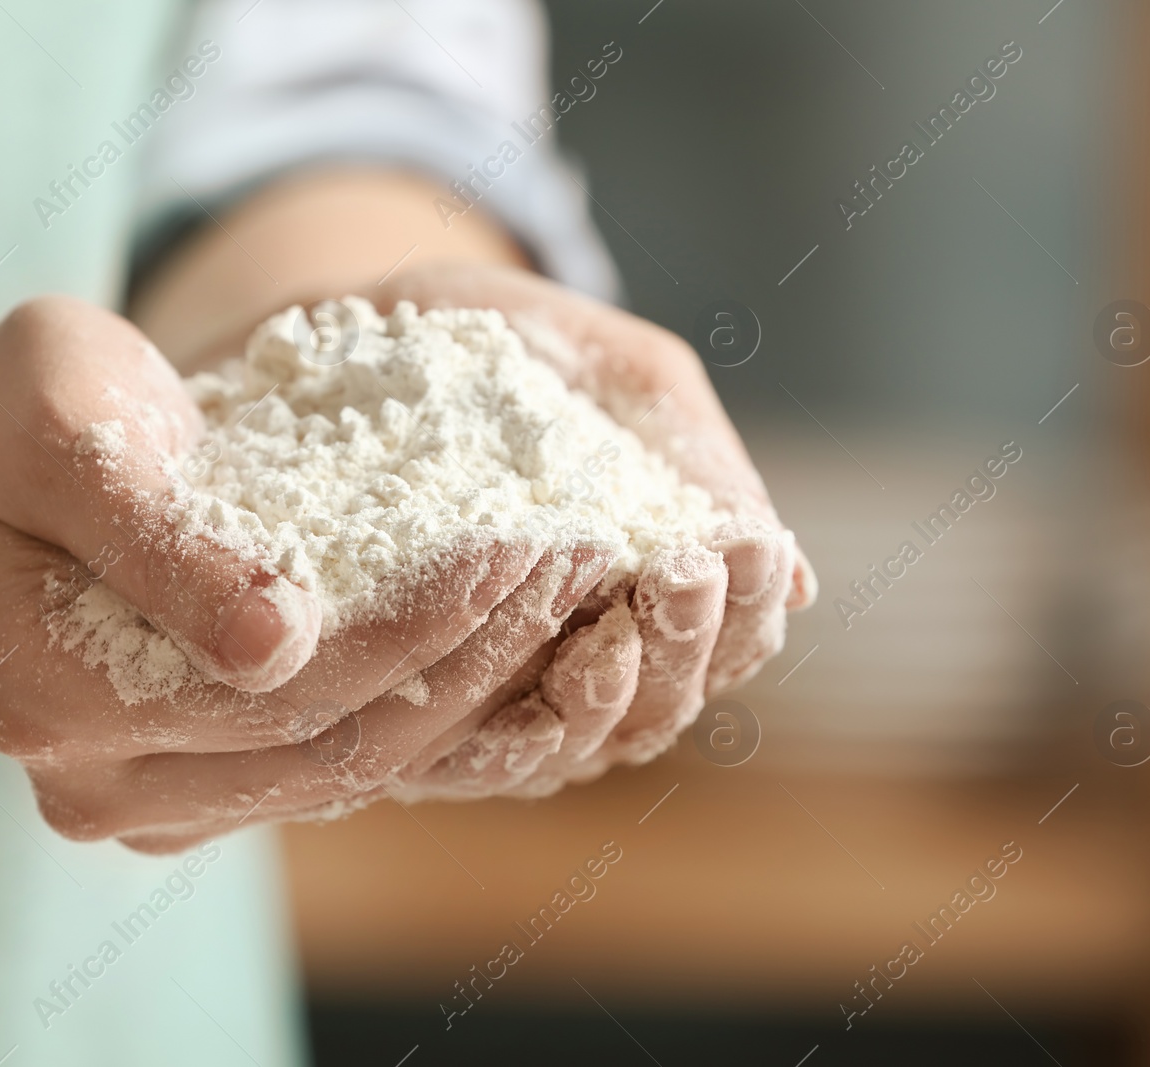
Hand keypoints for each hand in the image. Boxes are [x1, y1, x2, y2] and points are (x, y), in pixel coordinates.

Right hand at [0, 295, 587, 848]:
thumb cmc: (21, 415)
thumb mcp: (69, 433)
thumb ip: (161, 540)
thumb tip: (279, 644)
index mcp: (56, 705)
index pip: (286, 686)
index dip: (422, 619)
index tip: (530, 536)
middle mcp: (104, 787)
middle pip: (339, 741)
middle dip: (479, 652)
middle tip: (586, 555)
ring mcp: (159, 798)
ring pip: (360, 762)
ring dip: (482, 681)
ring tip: (576, 585)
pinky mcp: (209, 781)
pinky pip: (349, 755)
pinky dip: (443, 698)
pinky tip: (520, 628)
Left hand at [365, 264, 815, 800]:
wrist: (345, 326)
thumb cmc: (496, 345)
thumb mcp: (613, 374)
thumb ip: (697, 465)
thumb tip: (803, 585)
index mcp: (642, 594)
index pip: (724, 641)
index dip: (748, 611)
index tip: (750, 551)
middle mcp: (574, 662)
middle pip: (659, 708)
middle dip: (686, 650)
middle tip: (684, 575)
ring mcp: (490, 697)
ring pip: (575, 748)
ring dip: (606, 701)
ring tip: (611, 633)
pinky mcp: (397, 715)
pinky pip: (462, 759)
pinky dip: (500, 733)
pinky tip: (503, 676)